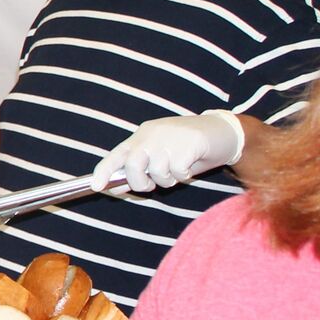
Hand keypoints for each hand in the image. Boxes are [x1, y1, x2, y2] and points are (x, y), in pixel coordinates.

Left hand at [93, 111, 244, 192]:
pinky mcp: (187, 143)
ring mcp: (169, 138)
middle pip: (132, 166)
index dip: (104, 171)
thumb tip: (118, 188)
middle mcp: (151, 135)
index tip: (96, 187)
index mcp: (140, 137)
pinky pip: (177, 171)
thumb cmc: (189, 148)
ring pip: (157, 172)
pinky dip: (184, 176)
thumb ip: (140, 170)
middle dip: (141, 183)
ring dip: (168, 180)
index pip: (116, 155)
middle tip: (153, 184)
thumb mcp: (161, 157)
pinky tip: (190, 164)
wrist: (223, 131)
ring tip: (178, 169)